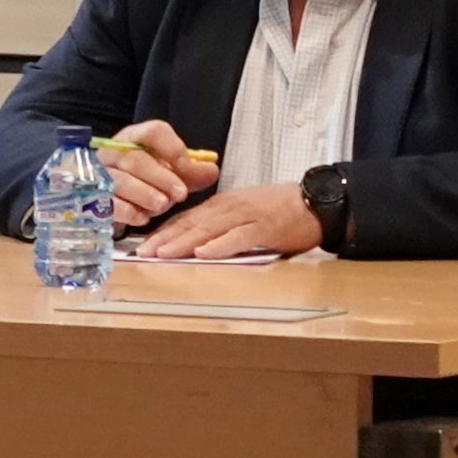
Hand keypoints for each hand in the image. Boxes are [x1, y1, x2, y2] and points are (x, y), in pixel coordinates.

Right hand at [99, 121, 214, 225]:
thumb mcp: (168, 174)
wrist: (108, 199)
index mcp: (134, 139)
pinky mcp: (90, 198)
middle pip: (135, 158)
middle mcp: (113, 153)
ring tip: (162, 205)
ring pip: (119, 180)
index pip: (153, 132)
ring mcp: (98, 175)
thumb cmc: (143, 182)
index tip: (187, 166)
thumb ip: (190, 173)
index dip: (172, 147)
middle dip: (161, 177)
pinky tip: (142, 218)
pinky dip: (126, 211)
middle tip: (180, 194)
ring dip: (144, 193)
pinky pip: (106, 202)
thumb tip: (212, 170)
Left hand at [129, 180, 323, 259]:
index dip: (163, 231)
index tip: (142, 245)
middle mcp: (229, 207)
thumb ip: (218, 222)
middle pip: (191, 223)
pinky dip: (220, 245)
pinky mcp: (264, 228)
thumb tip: (192, 239)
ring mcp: (246, 216)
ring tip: (162, 254)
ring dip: (183, 242)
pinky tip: (203, 254)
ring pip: (209, 229)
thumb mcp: (242, 211)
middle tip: (142, 252)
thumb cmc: (278, 210)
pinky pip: (238, 238)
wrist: (315, 203)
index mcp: (222, 204)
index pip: (186, 218)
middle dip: (164, 238)